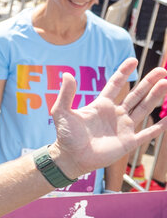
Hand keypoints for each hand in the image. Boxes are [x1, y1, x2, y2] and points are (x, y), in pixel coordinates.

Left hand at [48, 59, 166, 178]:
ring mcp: (123, 127)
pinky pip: (148, 133)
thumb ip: (66, 94)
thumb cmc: (65, 136)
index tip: (132, 60)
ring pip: (144, 108)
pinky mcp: (129, 141)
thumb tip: (67, 74)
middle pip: (136, 94)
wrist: (71, 158)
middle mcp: (115, 114)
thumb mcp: (62, 112)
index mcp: (101, 105)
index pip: (115, 85)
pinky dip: (160, 126)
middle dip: (148, 82)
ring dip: (156, 97)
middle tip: (161, 71)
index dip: (123, 72)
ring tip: (166, 84)